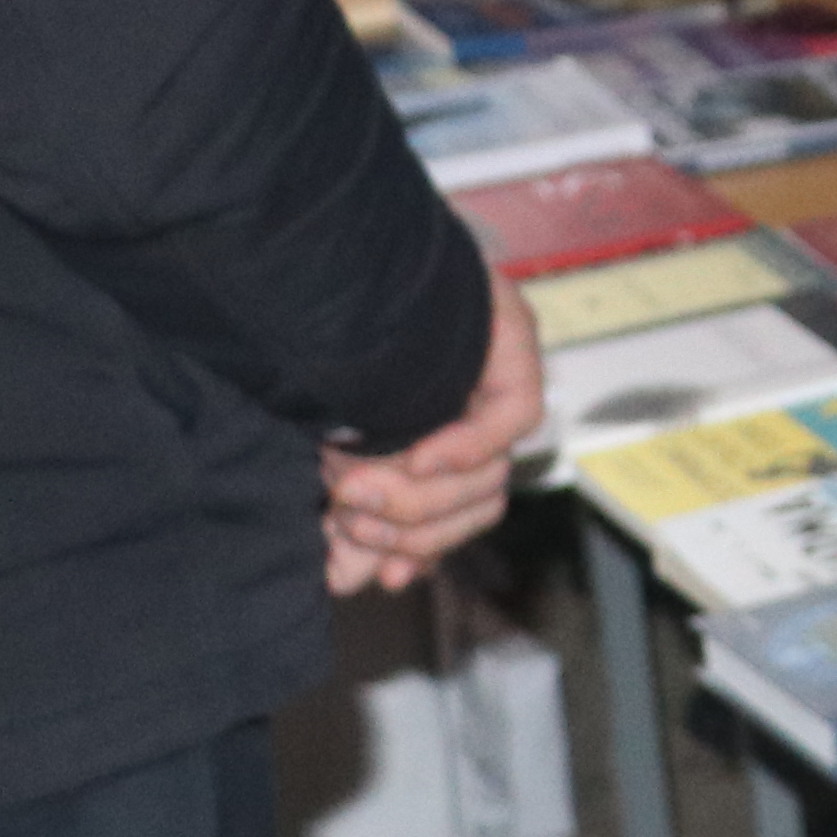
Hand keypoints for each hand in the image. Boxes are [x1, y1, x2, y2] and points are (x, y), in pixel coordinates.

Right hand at [324, 273, 542, 594]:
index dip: (422, 551)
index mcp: (439, 440)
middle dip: (408, 525)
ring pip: (491, 474)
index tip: (380, 577)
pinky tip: (423, 455)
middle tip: (346, 511)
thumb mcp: (328, 449)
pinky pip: (515, 414)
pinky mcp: (513, 337)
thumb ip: (348, 512)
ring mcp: (499, 375)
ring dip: (422, 494)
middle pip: (478, 506)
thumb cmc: (321, 350)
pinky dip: (471, 445)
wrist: (322, 254)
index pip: (458, 518)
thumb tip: (344, 581)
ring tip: (358, 487)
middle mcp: (478, 413)